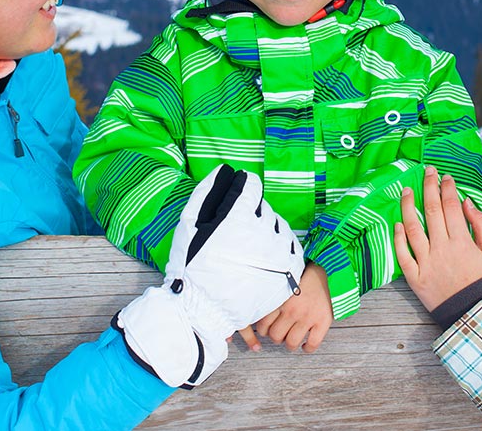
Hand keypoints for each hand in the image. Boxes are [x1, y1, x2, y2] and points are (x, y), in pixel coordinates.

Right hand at [117, 165, 303, 386]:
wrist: (205, 310)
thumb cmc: (193, 267)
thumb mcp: (190, 225)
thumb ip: (207, 192)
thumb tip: (224, 171)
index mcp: (240, 216)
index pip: (251, 186)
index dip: (241, 190)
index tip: (237, 199)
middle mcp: (264, 231)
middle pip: (265, 208)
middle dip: (252, 214)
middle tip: (236, 233)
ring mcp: (280, 252)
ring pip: (280, 227)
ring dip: (267, 231)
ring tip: (248, 248)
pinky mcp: (289, 271)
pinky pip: (292, 248)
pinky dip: (281, 249)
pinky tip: (264, 258)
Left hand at [252, 263, 332, 352]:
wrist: (327, 271)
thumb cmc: (303, 278)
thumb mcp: (284, 286)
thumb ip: (274, 300)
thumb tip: (261, 316)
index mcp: (281, 301)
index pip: (264, 325)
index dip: (264, 331)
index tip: (268, 330)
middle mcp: (293, 310)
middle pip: (276, 336)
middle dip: (277, 338)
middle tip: (281, 334)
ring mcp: (308, 317)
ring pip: (292, 343)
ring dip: (290, 344)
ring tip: (292, 340)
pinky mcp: (323, 321)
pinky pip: (312, 344)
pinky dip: (308, 348)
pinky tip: (305, 345)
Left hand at [394, 165, 481, 312]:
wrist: (472, 313)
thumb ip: (481, 226)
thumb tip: (467, 202)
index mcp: (462, 242)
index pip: (451, 207)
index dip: (447, 188)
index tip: (445, 176)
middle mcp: (442, 249)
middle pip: (432, 211)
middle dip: (429, 187)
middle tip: (426, 171)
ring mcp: (427, 263)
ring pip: (413, 228)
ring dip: (408, 206)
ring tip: (406, 190)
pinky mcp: (415, 277)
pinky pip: (403, 255)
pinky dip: (398, 238)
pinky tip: (397, 223)